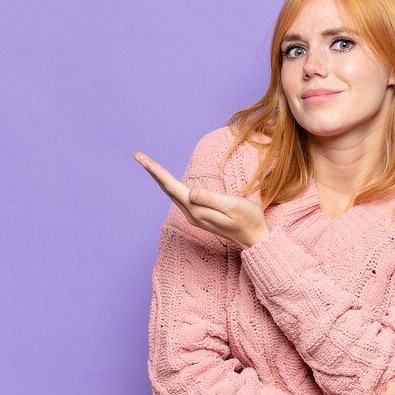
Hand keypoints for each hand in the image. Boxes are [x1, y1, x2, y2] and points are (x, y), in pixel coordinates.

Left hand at [134, 151, 269, 248]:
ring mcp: (195, 216)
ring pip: (172, 194)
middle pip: (168, 190)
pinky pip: (180, 198)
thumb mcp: (233, 206)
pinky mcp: (200, 216)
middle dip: (153, 172)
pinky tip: (167, 181)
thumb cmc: (249, 220)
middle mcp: (192, 214)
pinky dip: (170, 186)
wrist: (256, 239)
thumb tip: (191, 192)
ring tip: (149, 164)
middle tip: (138, 156)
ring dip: (160, 178)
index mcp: (198, 210)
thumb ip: (211, 199)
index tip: (141, 158)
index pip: (172, 187)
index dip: (156, 171)